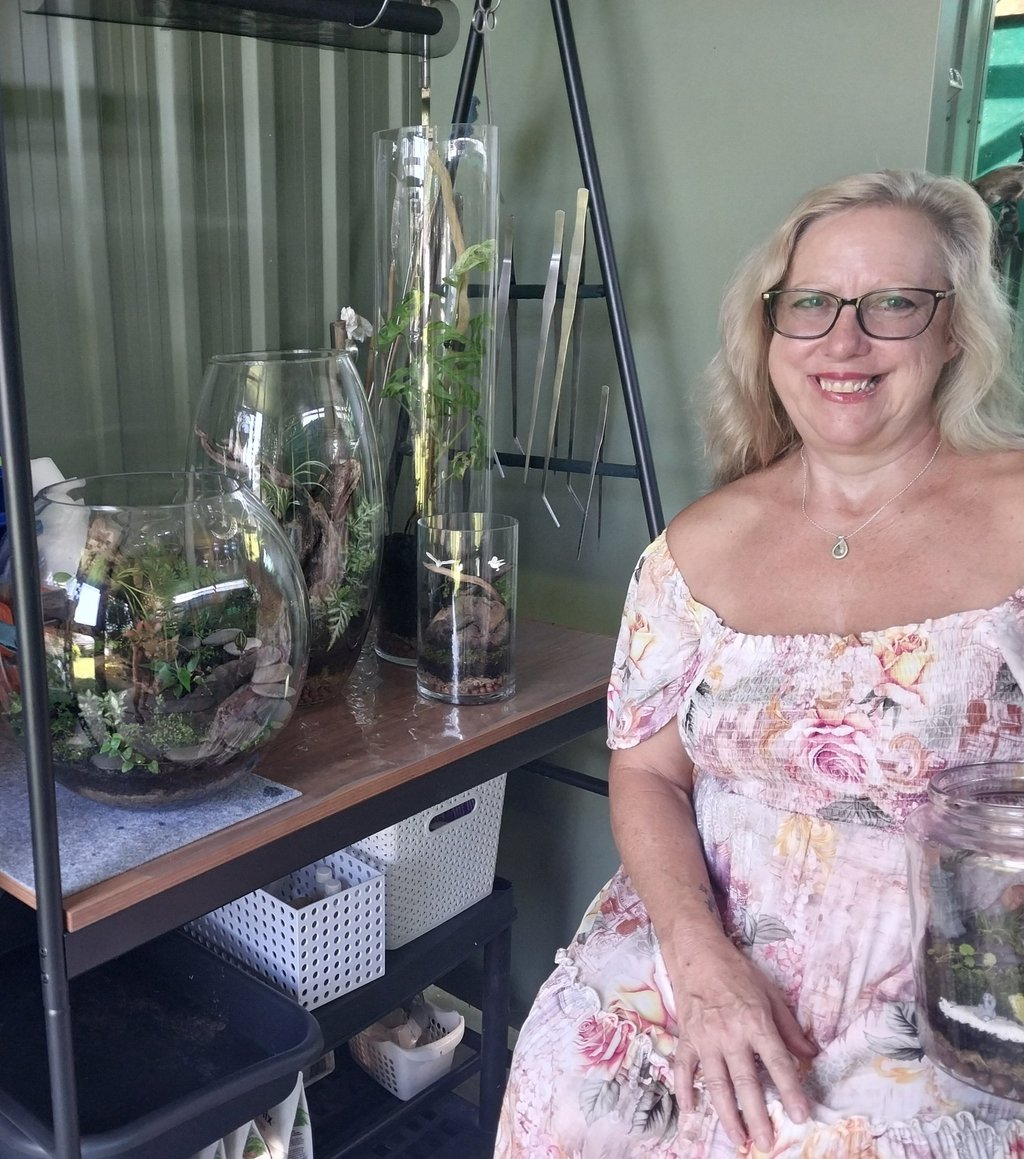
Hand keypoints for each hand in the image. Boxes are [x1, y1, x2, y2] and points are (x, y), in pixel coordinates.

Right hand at [667, 937, 817, 1152]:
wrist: (697, 953)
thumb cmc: (736, 971)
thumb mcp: (770, 993)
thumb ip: (789, 1027)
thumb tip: (812, 1054)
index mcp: (755, 1021)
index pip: (777, 1062)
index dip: (790, 1090)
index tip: (800, 1116)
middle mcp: (730, 1033)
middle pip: (746, 1081)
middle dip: (757, 1115)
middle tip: (766, 1143)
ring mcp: (705, 1038)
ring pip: (716, 1083)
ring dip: (727, 1114)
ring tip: (738, 1138)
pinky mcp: (687, 1038)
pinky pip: (684, 1069)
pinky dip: (684, 1091)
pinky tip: (690, 1112)